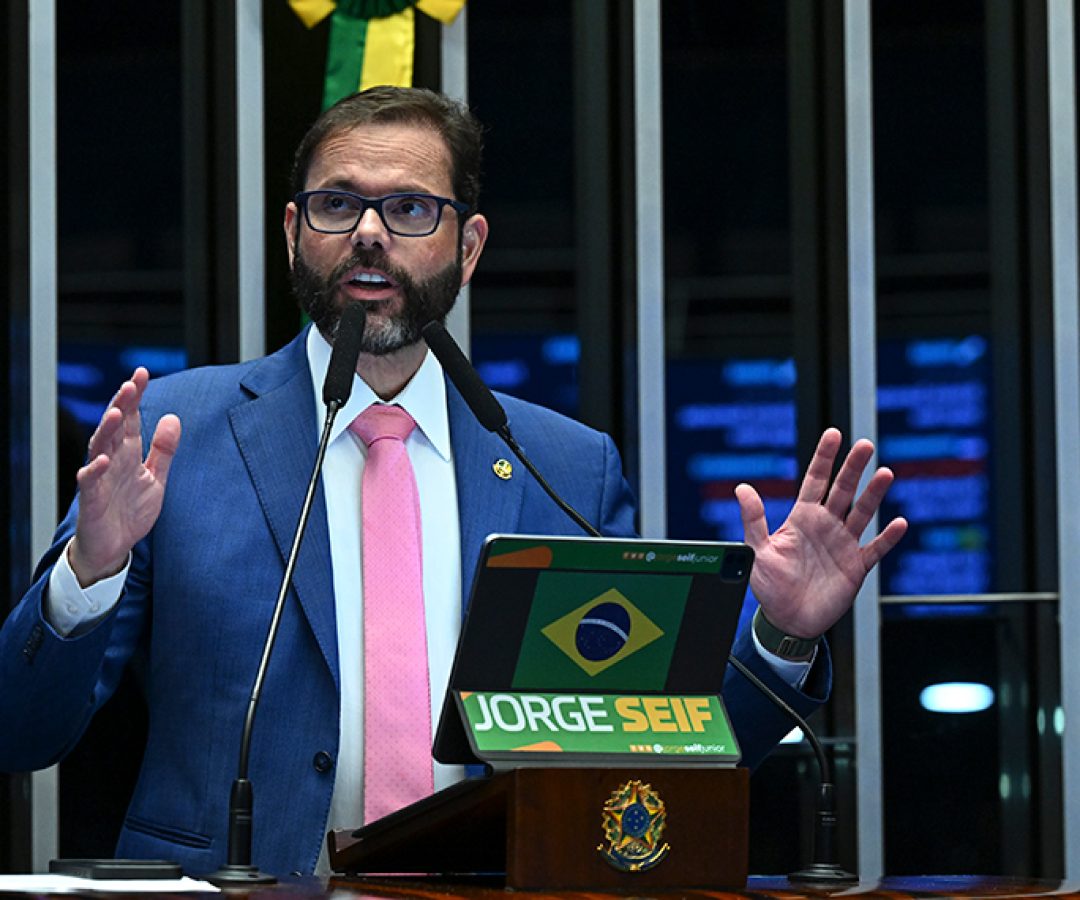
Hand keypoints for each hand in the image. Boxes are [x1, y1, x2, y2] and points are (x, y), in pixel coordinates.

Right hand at [68, 368, 180, 586]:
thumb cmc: (130, 511)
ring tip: (115, 412)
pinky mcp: (91, 500)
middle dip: (121, 405)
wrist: (113, 548)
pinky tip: (102, 460)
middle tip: (130, 383)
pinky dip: (94, 470)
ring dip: (106, 430)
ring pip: (99, 448)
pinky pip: (90, 482)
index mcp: (128, 453)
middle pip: (114, 427)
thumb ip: (164, 450)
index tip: (142, 372)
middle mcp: (112, 461)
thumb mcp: (156, 478)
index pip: (131, 418)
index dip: (135, 397)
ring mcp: (100, 478)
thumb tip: (173, 418)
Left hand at [736, 427, 906, 638]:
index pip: (815, 480)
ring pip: (862, 513)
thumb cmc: (769, 586)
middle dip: (853, 468)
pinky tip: (899, 523)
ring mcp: (843, 545)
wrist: (787, 620)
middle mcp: (826, 526)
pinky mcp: (856, 567)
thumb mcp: (756, 550)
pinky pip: (875, 549)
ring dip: (874, 494)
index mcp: (802, 518)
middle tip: (865, 445)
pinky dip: (887, 537)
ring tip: (885, 473)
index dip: (824, 458)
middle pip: (843, 490)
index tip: (834, 434)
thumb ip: (753, 519)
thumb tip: (742, 488)